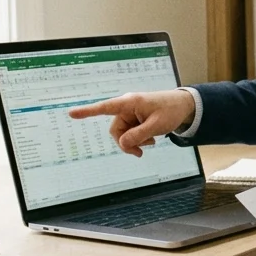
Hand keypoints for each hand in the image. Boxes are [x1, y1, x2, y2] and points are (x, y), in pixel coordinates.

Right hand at [67, 90, 194, 155]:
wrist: (184, 107)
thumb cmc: (171, 111)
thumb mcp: (156, 126)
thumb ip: (138, 135)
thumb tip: (122, 144)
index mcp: (129, 103)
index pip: (105, 108)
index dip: (88, 112)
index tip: (72, 114)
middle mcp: (126, 107)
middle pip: (115, 130)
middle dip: (126, 143)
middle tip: (140, 152)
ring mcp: (130, 114)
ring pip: (123, 134)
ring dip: (134, 142)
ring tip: (150, 143)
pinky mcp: (135, 119)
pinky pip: (130, 133)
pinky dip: (138, 139)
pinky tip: (150, 140)